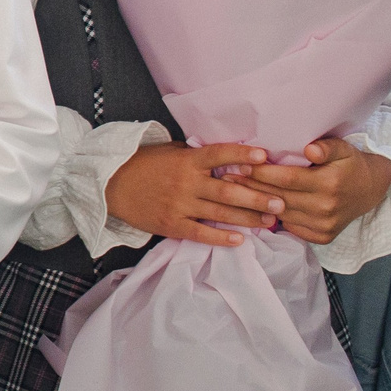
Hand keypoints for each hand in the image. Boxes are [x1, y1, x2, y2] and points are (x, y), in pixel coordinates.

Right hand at [105, 142, 279, 245]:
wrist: (108, 184)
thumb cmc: (142, 165)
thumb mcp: (168, 151)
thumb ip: (194, 155)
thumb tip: (226, 156)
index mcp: (186, 160)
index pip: (218, 154)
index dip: (242, 155)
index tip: (265, 157)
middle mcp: (186, 182)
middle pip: (228, 190)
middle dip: (257, 196)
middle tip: (281, 201)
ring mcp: (179, 204)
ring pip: (220, 213)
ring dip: (248, 218)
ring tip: (270, 221)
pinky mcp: (171, 224)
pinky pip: (201, 232)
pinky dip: (221, 237)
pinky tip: (240, 239)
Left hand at [248, 141, 390, 245]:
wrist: (370, 190)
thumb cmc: (350, 165)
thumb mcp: (343, 149)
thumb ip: (326, 147)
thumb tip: (309, 149)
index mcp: (329, 184)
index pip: (287, 179)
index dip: (262, 172)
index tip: (239, 164)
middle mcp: (326, 207)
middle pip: (279, 197)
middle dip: (251, 186)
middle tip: (227, 177)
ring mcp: (324, 225)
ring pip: (281, 214)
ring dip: (257, 204)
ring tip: (234, 192)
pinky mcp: (323, 237)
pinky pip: (291, 228)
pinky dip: (274, 219)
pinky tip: (255, 209)